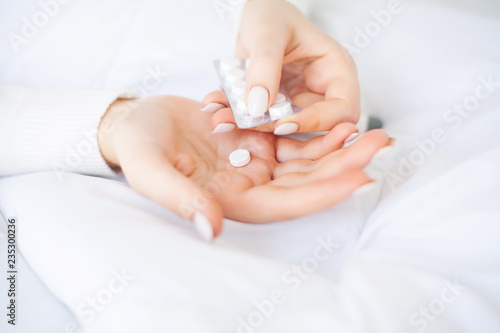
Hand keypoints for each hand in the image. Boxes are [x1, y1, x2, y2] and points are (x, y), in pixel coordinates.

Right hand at [98, 96, 388, 239]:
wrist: (136, 122)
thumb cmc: (138, 148)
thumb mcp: (150, 170)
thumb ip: (179, 199)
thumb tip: (212, 228)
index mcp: (229, 202)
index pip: (285, 204)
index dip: (322, 193)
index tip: (357, 176)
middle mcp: (249, 186)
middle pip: (305, 184)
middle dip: (343, 166)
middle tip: (379, 145)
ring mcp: (254, 163)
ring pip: (305, 161)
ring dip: (336, 148)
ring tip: (368, 130)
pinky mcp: (256, 140)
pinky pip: (292, 138)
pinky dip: (315, 131)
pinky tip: (335, 118)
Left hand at [204, 0, 359, 134]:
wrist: (254, 18)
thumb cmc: (271, 15)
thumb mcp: (268, 33)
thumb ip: (264, 66)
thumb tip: (259, 106)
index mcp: (336, 70)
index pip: (343, 109)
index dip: (317, 121)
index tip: (282, 123)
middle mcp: (323, 90)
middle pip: (315, 126)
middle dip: (278, 128)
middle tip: (246, 122)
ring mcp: (301, 101)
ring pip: (284, 128)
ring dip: (254, 127)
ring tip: (222, 117)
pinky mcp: (279, 108)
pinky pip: (263, 121)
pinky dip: (241, 119)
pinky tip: (219, 112)